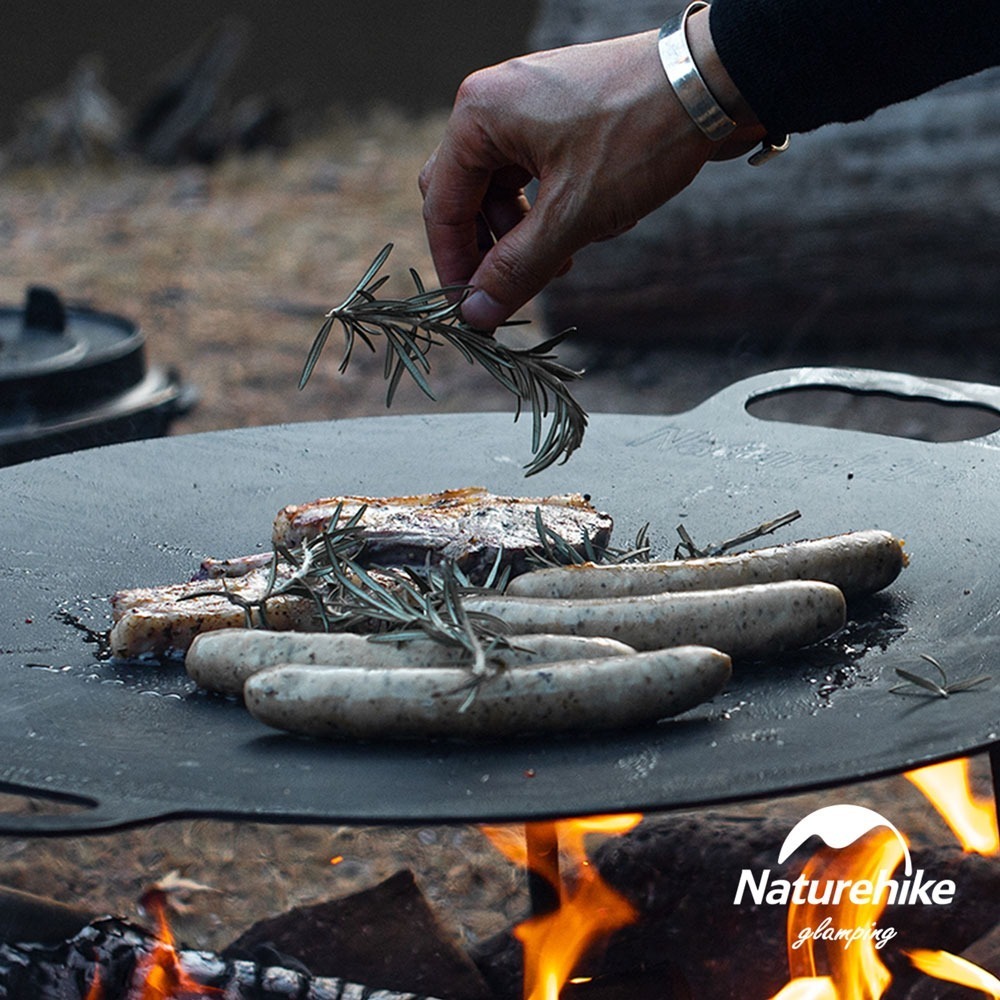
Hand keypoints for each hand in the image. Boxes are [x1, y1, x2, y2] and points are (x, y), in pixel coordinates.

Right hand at [419, 16, 764, 329]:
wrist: (716, 83)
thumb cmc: (639, 139)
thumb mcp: (573, 215)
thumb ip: (517, 268)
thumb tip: (476, 314)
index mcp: (480, 115)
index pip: (442, 205)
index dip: (454, 265)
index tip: (471, 311)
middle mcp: (495, 102)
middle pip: (467, 195)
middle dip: (494, 246)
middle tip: (519, 284)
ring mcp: (529, 104)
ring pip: (504, 188)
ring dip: (529, 232)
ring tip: (567, 258)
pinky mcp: (561, 113)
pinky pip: (536, 172)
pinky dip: (555, 206)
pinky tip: (594, 222)